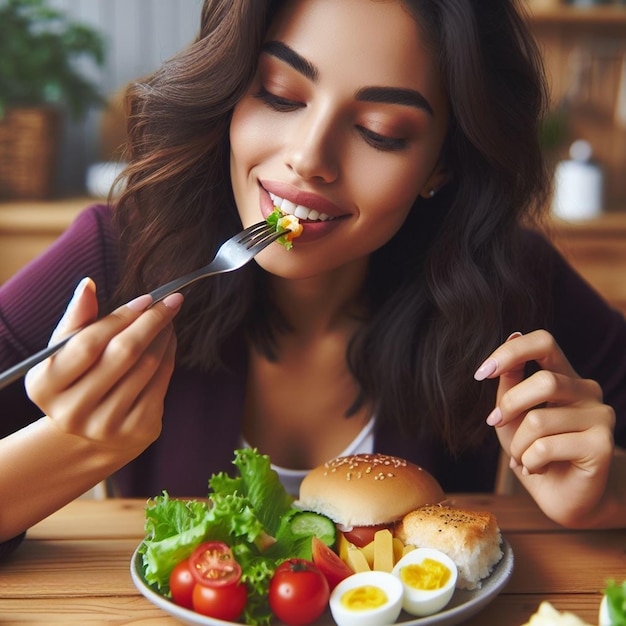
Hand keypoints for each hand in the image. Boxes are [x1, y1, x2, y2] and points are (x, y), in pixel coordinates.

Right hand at [25, 277, 182, 452]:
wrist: (93, 432)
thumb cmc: (79, 377)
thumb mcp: (65, 350)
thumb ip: (76, 319)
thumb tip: (88, 285)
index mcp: (45, 386)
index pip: (87, 343)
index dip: (120, 317)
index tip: (147, 298)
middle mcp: (71, 411)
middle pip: (123, 354)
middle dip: (151, 322)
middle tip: (170, 303)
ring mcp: (106, 425)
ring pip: (147, 366)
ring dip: (164, 336)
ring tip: (168, 321)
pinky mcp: (138, 430)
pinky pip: (161, 382)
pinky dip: (170, 356)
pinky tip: (169, 343)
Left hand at [474, 330, 614, 526]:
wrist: (563, 497)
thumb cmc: (534, 451)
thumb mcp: (512, 415)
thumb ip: (510, 382)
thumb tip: (513, 334)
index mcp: (564, 376)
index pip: (544, 342)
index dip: (511, 352)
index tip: (481, 372)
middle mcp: (587, 391)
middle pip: (544, 381)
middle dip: (510, 406)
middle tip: (495, 423)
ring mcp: (600, 416)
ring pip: (540, 421)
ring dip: (517, 445)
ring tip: (522, 457)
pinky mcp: (602, 445)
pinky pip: (547, 447)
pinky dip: (529, 462)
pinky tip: (538, 469)